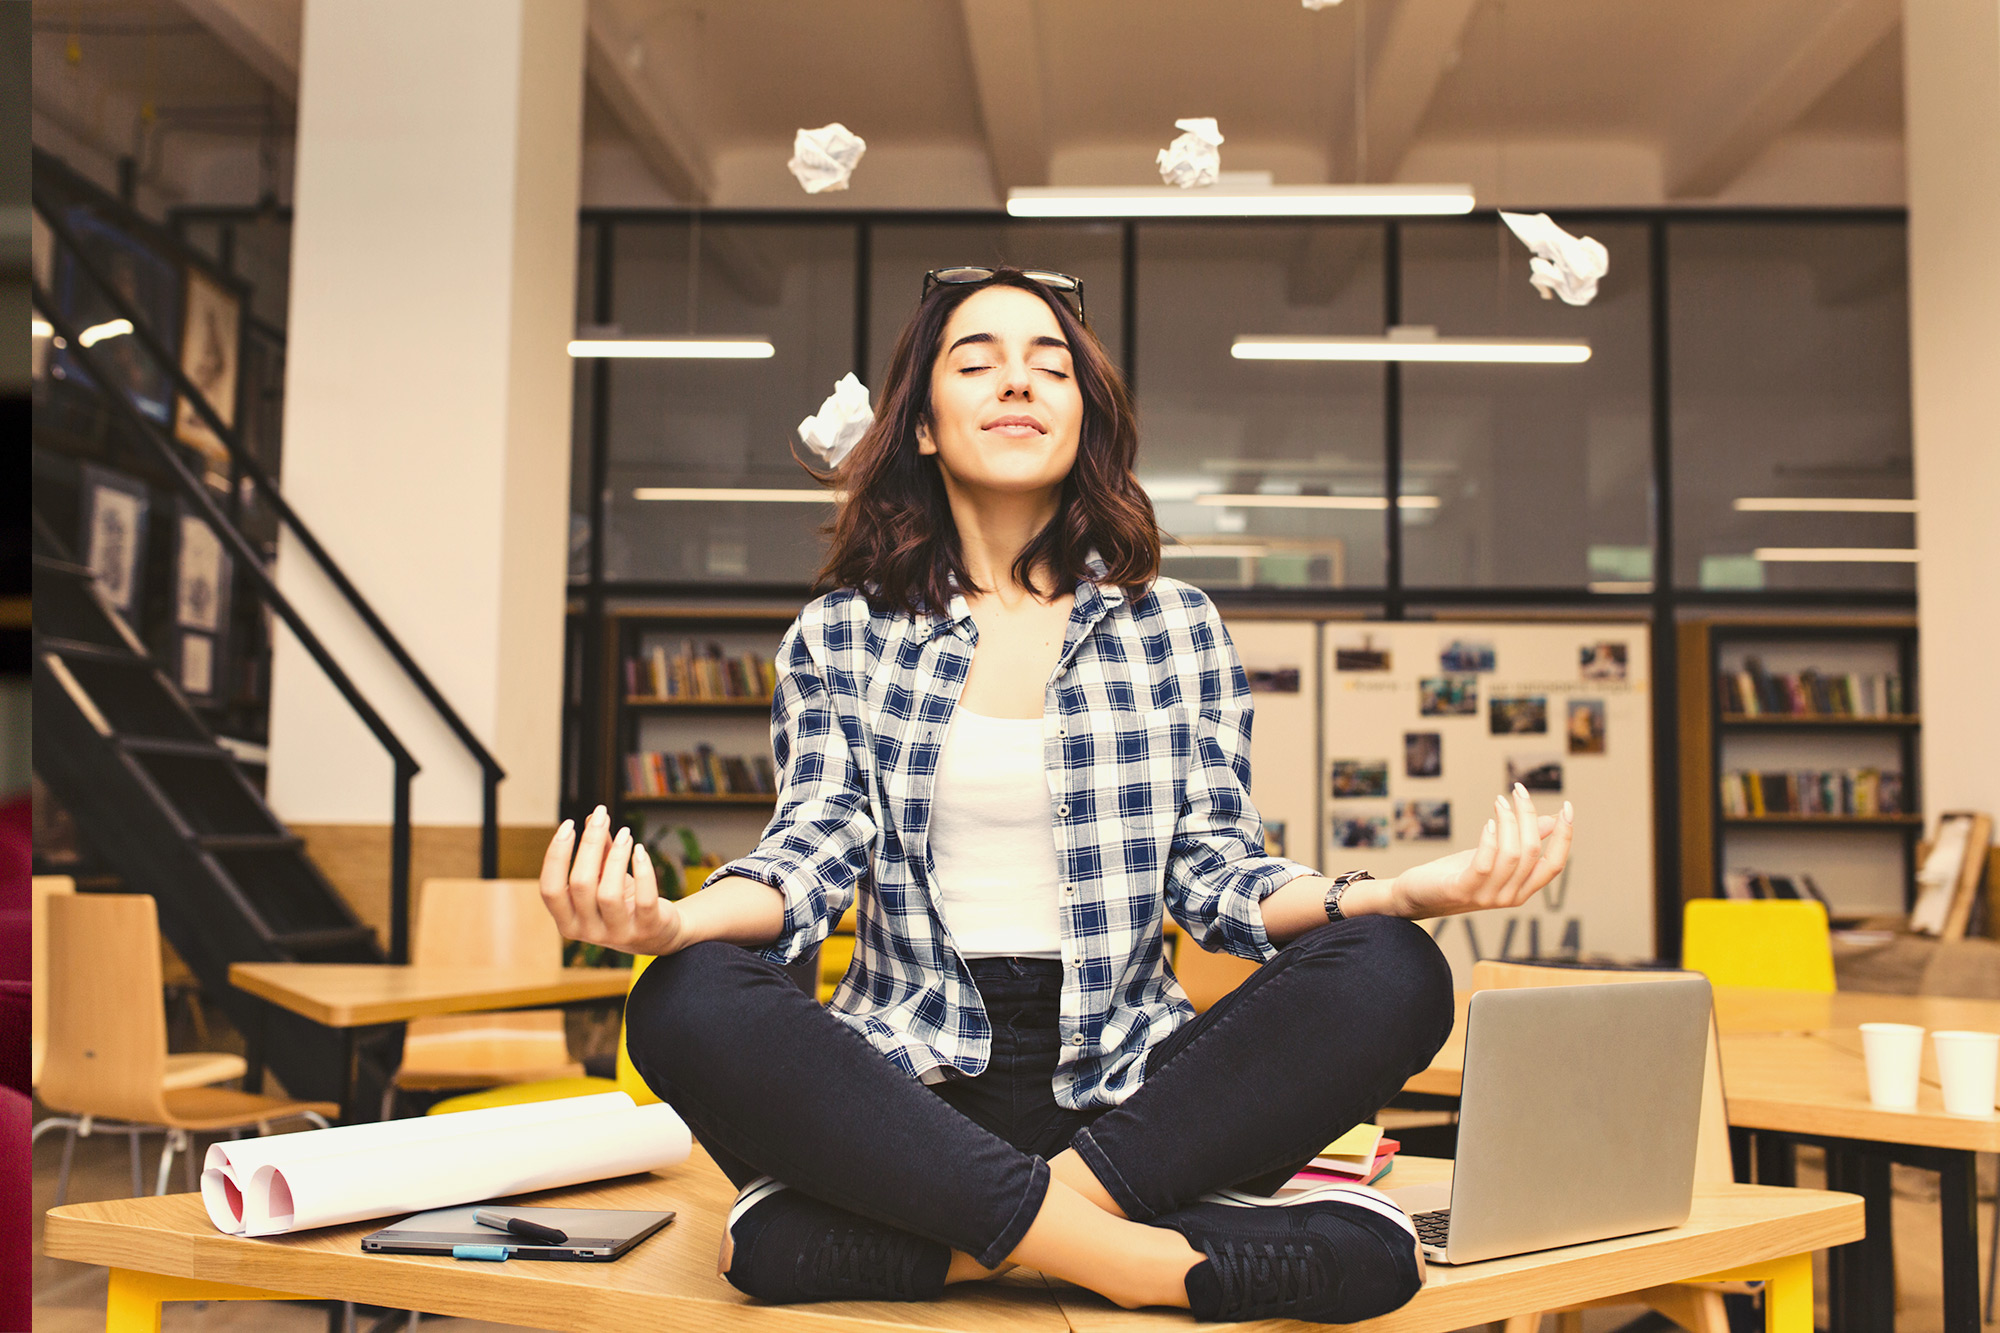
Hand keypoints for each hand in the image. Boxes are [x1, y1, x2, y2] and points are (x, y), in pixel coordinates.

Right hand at [538, 805, 683, 954]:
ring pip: (609, 893)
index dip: (556, 855)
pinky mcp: (647, 930)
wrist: (658, 933)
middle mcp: (588, 932)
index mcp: (568, 921)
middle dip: (590, 844)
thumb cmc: (624, 900)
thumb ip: (598, 852)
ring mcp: (618, 934)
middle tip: (601, 816)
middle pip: (581, 884)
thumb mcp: (604, 878)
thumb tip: (592, 817)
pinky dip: (642, 871)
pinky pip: (644, 899)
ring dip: (616, 856)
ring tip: (625, 833)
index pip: (550, 889)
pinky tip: (640, 850)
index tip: (568, 825)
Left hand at [1378, 784, 1573, 920]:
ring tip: (1499, 800)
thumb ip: (1522, 842)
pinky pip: (1486, 862)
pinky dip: (1490, 838)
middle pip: (1533, 852)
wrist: (1416, 896)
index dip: (1564, 836)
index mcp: (1522, 889)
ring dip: (1508, 820)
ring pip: (1512, 853)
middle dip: (1529, 816)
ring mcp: (1487, 896)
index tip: (1568, 807)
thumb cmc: (1456, 873)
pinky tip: (1488, 822)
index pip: (1554, 864)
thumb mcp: (1494, 855)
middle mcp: (1510, 896)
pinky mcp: (1463, 889)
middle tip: (1518, 791)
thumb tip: (1552, 820)